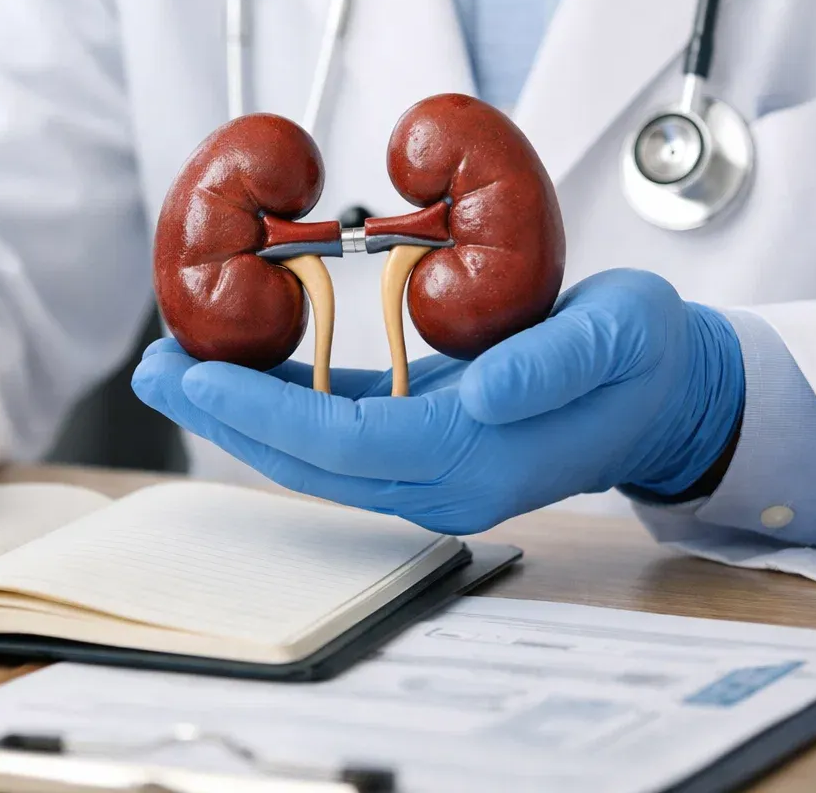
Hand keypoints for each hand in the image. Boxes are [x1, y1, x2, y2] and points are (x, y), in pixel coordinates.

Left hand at [131, 268, 743, 533]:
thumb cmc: (642, 354)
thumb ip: (557, 362)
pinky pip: (333, 438)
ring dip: (236, 417)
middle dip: (222, 417)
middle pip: (306, 461)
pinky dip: (277, 409)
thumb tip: (486, 392)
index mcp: (481, 458)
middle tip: (152, 366)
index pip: (346, 446)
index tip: (196, 372)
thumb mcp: (622, 332)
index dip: (263, 412)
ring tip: (172, 369)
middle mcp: (442, 483)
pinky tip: (237, 376)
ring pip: (309, 457)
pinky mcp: (421, 450)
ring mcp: (428, 476)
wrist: (663, 393)